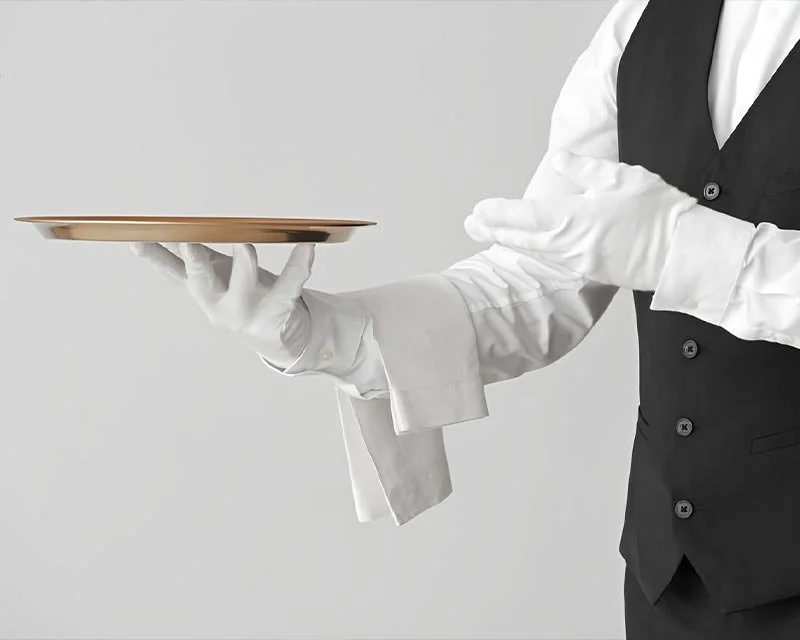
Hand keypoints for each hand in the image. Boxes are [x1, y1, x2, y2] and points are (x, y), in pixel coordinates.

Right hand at [131, 242, 314, 366]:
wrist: (276, 337)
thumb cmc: (243, 299)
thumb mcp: (214, 280)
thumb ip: (189, 260)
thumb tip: (158, 234)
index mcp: (203, 293)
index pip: (172, 273)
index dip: (154, 257)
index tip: (137, 240)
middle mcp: (220, 307)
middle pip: (201, 285)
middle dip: (195, 264)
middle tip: (189, 244)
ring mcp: (248, 314)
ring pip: (244, 288)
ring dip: (243, 266)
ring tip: (245, 245)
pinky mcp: (276, 315)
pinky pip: (290, 286)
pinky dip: (299, 265)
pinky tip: (307, 246)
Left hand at [463, 150, 698, 290]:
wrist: (685, 253)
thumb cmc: (658, 211)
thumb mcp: (623, 178)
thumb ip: (585, 171)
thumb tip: (559, 161)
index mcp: (574, 219)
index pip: (524, 216)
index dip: (498, 213)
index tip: (477, 209)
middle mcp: (569, 245)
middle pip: (521, 238)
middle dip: (492, 230)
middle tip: (468, 224)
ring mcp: (578, 262)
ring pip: (533, 251)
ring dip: (508, 242)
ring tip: (487, 234)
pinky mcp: (590, 272)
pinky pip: (551, 261)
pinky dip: (532, 253)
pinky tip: (526, 247)